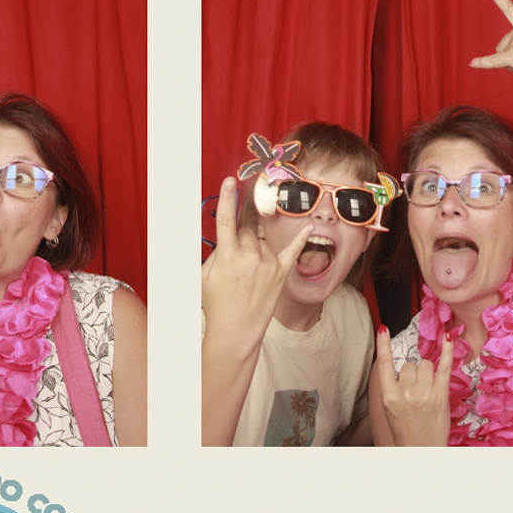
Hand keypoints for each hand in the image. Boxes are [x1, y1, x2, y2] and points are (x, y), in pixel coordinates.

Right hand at [201, 177, 310, 353]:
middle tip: (235, 261)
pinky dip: (299, 240)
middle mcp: (249, 256)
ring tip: (249, 273)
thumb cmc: (217, 304)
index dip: (227, 198)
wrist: (235, 331)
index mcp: (227, 255)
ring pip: (261, 241)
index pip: (226, 220)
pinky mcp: (280, 273)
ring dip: (255, 248)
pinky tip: (307, 228)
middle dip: (240, 239)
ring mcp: (267, 264)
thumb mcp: (206, 275)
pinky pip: (291, 252)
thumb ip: (217, 252)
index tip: (230, 181)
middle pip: (246, 230)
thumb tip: (227, 238)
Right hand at [373, 324, 452, 446]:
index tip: (383, 328)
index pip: (384, 363)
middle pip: (410, 364)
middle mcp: (406, 392)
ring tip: (427, 392)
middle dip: (414, 374)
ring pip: (425, 364)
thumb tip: (405, 366)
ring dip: (427, 373)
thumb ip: (394, 387)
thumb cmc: (406, 431)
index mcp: (389, 396)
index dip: (383, 345)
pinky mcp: (441, 395)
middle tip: (416, 394)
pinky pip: (444, 367)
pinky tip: (448, 337)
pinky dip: (447, 351)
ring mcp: (424, 393)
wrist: (421, 452)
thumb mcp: (390, 409)